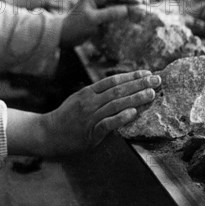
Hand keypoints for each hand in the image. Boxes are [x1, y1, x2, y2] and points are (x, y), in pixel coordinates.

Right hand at [42, 70, 159, 154]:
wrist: (47, 133)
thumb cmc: (65, 117)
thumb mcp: (79, 99)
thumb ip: (96, 94)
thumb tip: (117, 89)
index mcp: (88, 92)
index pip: (113, 80)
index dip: (131, 76)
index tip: (146, 72)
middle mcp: (90, 101)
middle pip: (118, 90)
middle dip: (139, 84)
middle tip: (156, 79)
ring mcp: (90, 116)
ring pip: (115, 104)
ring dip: (135, 98)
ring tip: (151, 94)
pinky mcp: (90, 132)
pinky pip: (108, 123)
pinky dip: (120, 118)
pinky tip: (132, 113)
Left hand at [59, 0, 146, 47]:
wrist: (63, 35)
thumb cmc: (76, 27)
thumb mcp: (94, 20)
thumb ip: (110, 14)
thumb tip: (127, 9)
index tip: (141, 2)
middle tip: (146, 3)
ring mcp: (98, 3)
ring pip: (117, 0)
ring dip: (129, 3)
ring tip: (143, 6)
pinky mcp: (99, 11)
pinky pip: (114, 7)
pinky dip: (123, 9)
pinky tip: (131, 13)